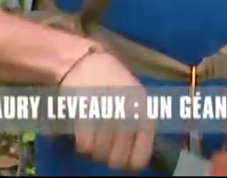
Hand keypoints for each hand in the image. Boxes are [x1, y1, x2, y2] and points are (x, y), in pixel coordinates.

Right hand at [60, 49, 153, 170]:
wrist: (86, 62)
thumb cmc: (114, 81)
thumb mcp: (137, 100)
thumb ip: (140, 126)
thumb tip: (136, 157)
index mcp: (145, 113)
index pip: (140, 157)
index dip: (130, 164)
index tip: (122, 161)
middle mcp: (129, 116)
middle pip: (117, 159)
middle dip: (108, 158)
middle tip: (103, 149)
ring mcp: (108, 115)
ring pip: (99, 154)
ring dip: (94, 151)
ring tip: (93, 138)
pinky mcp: (86, 114)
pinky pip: (84, 145)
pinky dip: (82, 144)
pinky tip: (83, 133)